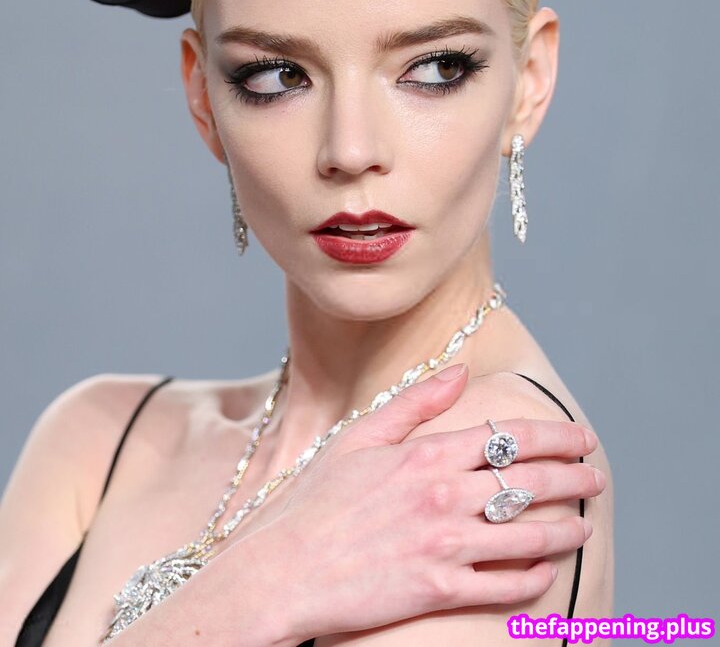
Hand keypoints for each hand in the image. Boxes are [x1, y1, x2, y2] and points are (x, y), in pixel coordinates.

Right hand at [252, 363, 600, 642]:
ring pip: (527, 535)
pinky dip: (533, 577)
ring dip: (564, 528)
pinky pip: (504, 586)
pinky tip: (546, 570)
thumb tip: (460, 373)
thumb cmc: (314, 502)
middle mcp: (443, 496)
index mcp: (426, 454)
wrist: (280, 570)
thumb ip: (414, 403)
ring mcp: (444, 546)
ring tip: (583, 525)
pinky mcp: (438, 591)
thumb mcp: (359, 437)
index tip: (579, 439)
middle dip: (572, 478)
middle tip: (596, 478)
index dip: (554, 437)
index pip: (509, 438)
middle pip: (529, 482)